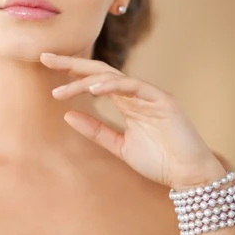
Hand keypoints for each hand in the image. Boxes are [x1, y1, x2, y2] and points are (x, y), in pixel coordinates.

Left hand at [40, 52, 225, 189]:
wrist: (189, 177)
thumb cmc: (159, 161)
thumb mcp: (119, 146)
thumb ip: (96, 130)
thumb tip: (67, 115)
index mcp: (126, 101)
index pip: (94, 79)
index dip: (71, 72)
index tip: (47, 66)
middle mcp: (135, 93)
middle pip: (99, 70)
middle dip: (72, 63)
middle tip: (45, 58)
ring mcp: (149, 94)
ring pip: (112, 77)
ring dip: (85, 81)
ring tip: (61, 89)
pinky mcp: (162, 99)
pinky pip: (133, 86)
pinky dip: (113, 86)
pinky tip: (93, 90)